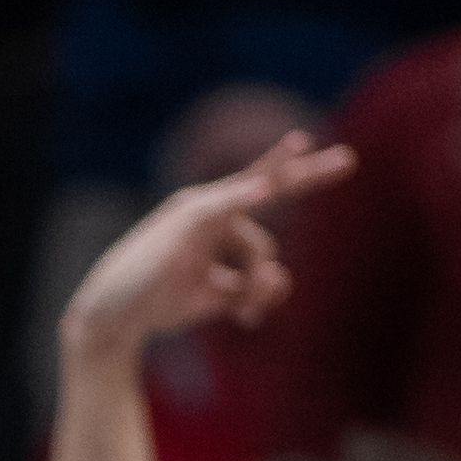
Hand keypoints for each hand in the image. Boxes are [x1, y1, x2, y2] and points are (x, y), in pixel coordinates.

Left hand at [59, 130, 356, 366]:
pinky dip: (257, 303)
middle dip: (307, 184)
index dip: (286, 164)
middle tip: (347, 160)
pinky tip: (244, 319)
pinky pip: (256, 291)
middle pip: (273, 210)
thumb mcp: (183, 233)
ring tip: (248, 307)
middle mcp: (215, 226)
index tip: (303, 141)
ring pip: (268, 265)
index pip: (258, 182)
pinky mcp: (219, 290)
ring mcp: (219, 258)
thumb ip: (226, 205)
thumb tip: (266, 186)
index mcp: (205, 206)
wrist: (113, 317)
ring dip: (266, 286)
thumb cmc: (141, 269)